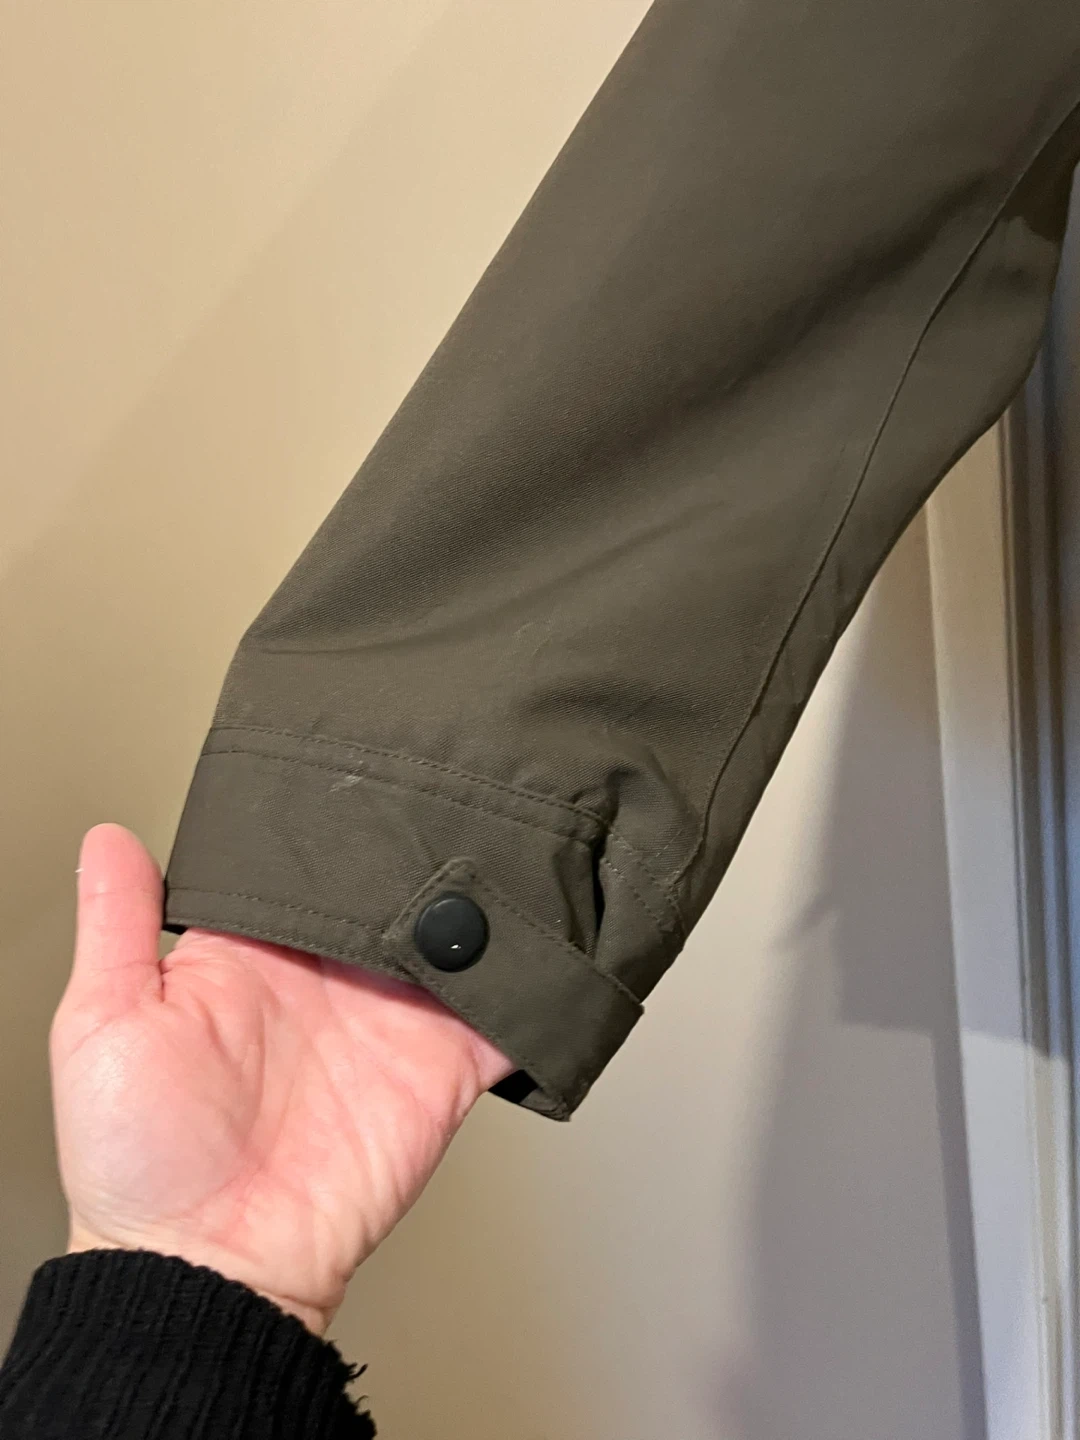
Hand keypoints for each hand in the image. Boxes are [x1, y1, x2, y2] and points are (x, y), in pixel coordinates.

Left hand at [51, 825, 512, 1333]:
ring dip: (485, 895)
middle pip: (391, 883)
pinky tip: (553, 934)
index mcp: (256, 950)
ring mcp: (393, 1019)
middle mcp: (331, 974)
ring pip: (455, 933)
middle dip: (424, 835)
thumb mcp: (104, 1026)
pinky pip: (502, 1016)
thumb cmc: (139, 1162)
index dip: (333, 809)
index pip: (304, 859)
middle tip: (459, 776)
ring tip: (518, 834)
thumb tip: (108, 836)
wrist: (212, 1271)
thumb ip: (117, 926)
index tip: (367, 754)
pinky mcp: (443, 1067)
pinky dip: (532, 982)